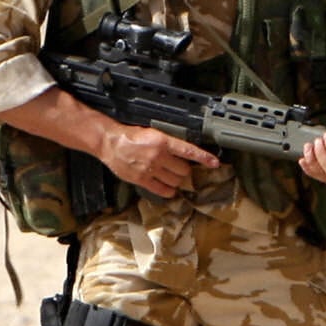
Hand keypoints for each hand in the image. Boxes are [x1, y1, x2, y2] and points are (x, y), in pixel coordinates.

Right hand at [97, 123, 220, 198]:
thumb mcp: (153, 133)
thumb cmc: (130, 137)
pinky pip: (162, 190)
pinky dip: (169, 191)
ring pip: (175, 181)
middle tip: (179, 168)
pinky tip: (169, 189)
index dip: (204, 158)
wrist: (110, 142)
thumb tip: (183, 152)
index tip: (215, 163)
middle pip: (184, 170)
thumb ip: (168, 144)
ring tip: (172, 176)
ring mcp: (150, 169)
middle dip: (184, 170)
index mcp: (162, 141)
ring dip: (177, 181)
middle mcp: (158, 156)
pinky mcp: (142, 179)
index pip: (189, 151)